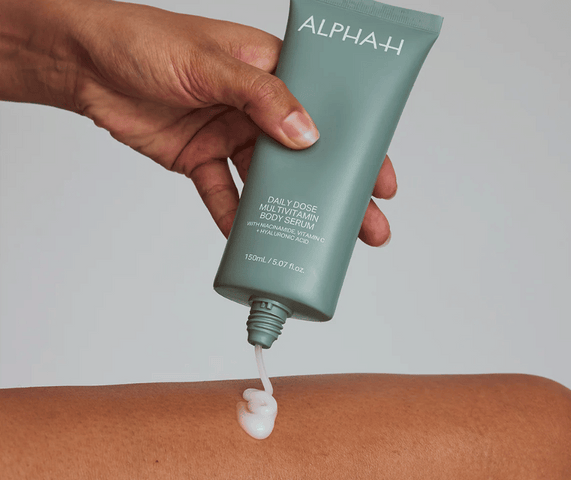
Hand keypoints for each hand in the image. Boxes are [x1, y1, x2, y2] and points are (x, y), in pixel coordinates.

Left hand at [1, 0, 397, 244]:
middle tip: (363, 227)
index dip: (357, 147)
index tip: (381, 179)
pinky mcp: (201, 161)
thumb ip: (261, 97)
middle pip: (305, 158)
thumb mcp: (210, 63)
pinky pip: (225, 196)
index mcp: (270, 71)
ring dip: (290, 213)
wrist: (86, 64)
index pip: (327, 110)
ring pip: (269, 183)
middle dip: (334, 194)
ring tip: (316, 243)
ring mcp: (229, 136)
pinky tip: (253, 242)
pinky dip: (236, 220)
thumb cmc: (144, 41)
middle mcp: (255, 108)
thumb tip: (307, 135)